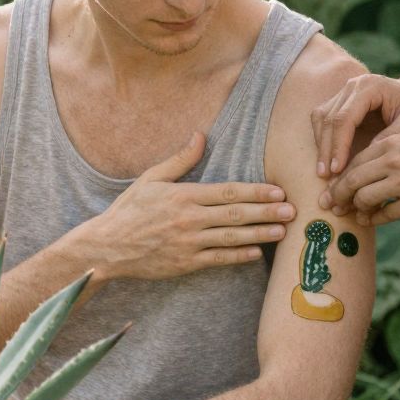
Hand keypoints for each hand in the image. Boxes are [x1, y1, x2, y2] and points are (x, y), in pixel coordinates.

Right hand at [91, 131, 295, 281]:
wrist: (106, 247)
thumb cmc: (128, 211)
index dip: (256, 191)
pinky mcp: (185, 263)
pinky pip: (218, 259)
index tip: (278, 190)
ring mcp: (188, 243)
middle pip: (236, 213)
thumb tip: (200, 136)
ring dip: (260, 234)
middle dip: (267, 212)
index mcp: (183, 195)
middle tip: (293, 210)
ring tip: (283, 231)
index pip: (228, 191)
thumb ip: (179, 160)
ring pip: (232, 237)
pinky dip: (239, 256)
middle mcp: (189, 219)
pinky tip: (257, 254)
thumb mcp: (150, 179)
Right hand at [311, 71, 399, 183]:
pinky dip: (323, 141)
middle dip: (326, 150)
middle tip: (325, 177)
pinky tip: (328, 161)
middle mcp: (353, 86)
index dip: (338, 146)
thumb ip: (393, 136)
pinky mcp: (341, 102)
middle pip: (328, 119)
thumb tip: (365, 158)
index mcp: (370, 87)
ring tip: (324, 173)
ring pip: (320, 119)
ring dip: (321, 147)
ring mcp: (344, 92)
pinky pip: (323, 121)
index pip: (344, 118)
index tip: (337, 170)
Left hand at [323, 127, 399, 222]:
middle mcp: (393, 162)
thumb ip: (392, 151)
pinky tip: (369, 220)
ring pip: (364, 199)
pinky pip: (385, 214)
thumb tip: (370, 170)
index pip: (355, 162)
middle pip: (352, 181)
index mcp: (392, 143)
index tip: (331, 188)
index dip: (340, 177)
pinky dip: (373, 219)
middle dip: (337, 195)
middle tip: (330, 206)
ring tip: (354, 213)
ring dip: (356, 208)